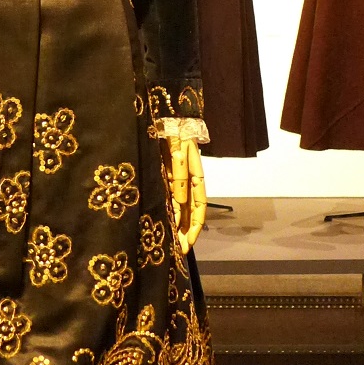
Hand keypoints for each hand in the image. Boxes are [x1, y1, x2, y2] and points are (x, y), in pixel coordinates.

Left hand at [160, 135, 206, 254]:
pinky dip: (168, 210)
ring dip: (177, 224)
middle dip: (186, 230)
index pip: (199, 206)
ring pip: (179, 206)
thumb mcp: (177, 151)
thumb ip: (179, 173)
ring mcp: (176, 177)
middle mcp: (188, 179)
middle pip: (190, 210)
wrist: (168, 114)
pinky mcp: (165, 173)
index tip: (189, 242)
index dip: (196, 225)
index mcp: (196, 175)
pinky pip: (168, 196)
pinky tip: (164, 221)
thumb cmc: (175, 130)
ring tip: (173, 242)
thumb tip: (181, 200)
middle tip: (180, 250)